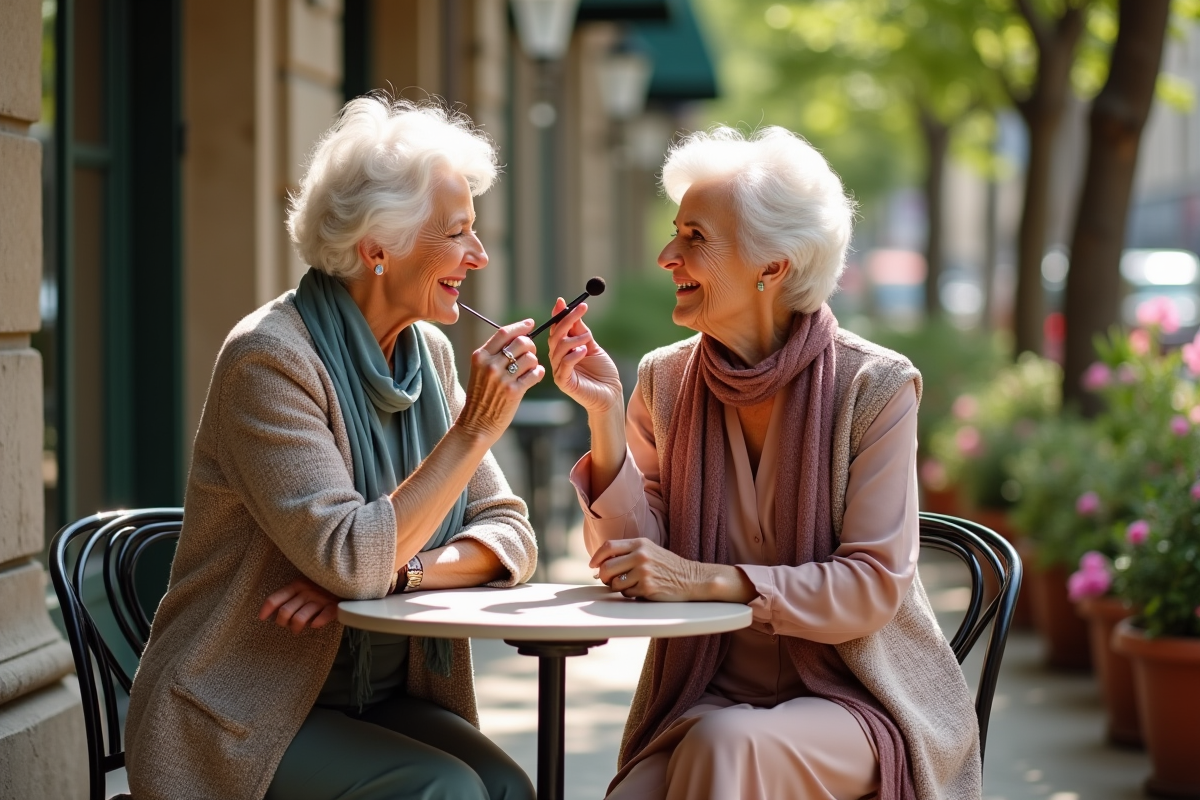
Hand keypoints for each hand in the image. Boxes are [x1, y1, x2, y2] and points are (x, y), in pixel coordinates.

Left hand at [259, 577, 341, 632]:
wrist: (347, 579)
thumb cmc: (322, 585)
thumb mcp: (305, 585)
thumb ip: (292, 595)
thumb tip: (274, 611)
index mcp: (297, 585)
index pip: (276, 598)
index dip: (266, 609)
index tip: (261, 618)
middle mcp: (307, 592)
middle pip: (285, 612)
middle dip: (283, 622)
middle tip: (287, 625)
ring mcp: (320, 599)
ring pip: (300, 618)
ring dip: (296, 627)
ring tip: (298, 629)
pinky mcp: (334, 606)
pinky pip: (323, 617)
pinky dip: (317, 622)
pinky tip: (315, 624)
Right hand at [458, 319, 544, 441]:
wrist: (477, 423)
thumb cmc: (481, 395)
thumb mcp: (479, 370)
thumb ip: (493, 354)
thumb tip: (517, 335)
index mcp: (480, 356)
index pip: (504, 332)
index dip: (520, 326)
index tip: (530, 324)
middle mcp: (490, 365)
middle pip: (521, 342)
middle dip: (530, 345)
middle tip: (530, 352)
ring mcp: (502, 379)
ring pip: (530, 358)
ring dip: (534, 362)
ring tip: (530, 368)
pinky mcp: (514, 392)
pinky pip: (535, 374)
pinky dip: (538, 373)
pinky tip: (535, 376)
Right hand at [547, 298, 621, 414]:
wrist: (611, 394)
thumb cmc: (603, 372)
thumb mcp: (593, 347)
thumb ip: (582, 332)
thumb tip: (574, 311)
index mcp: (563, 350)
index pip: (557, 329)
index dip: (558, 315)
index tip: (563, 301)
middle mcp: (558, 359)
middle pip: (555, 336)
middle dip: (566, 321)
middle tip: (580, 310)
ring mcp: (559, 371)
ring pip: (558, 349)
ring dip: (573, 339)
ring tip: (588, 338)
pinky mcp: (564, 382)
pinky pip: (563, 365)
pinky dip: (573, 355)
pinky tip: (584, 351)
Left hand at [591, 538, 703, 601]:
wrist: (690, 578)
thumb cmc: (666, 564)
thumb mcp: (648, 549)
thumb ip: (626, 553)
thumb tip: (598, 566)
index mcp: (640, 543)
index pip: (608, 546)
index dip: (596, 557)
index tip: (592, 565)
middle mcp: (641, 556)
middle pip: (606, 567)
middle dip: (603, 576)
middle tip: (607, 580)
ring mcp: (644, 572)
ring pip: (614, 583)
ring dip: (617, 587)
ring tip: (629, 584)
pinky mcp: (647, 588)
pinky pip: (626, 593)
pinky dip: (629, 593)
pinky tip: (641, 589)